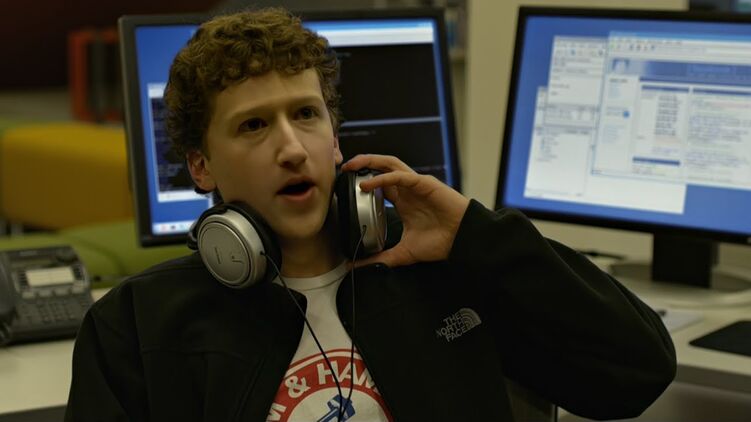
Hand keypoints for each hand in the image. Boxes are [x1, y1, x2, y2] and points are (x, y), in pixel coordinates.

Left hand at [341, 154, 469, 267]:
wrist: (462, 241)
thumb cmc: (440, 243)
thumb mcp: (403, 253)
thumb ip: (380, 258)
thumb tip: (356, 266)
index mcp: (403, 202)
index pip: (379, 183)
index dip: (362, 180)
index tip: (344, 184)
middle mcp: (408, 189)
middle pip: (382, 167)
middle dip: (362, 164)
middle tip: (343, 168)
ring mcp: (416, 184)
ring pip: (390, 164)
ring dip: (370, 162)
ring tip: (352, 166)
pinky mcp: (424, 183)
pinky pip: (400, 176)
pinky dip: (383, 178)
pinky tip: (368, 184)